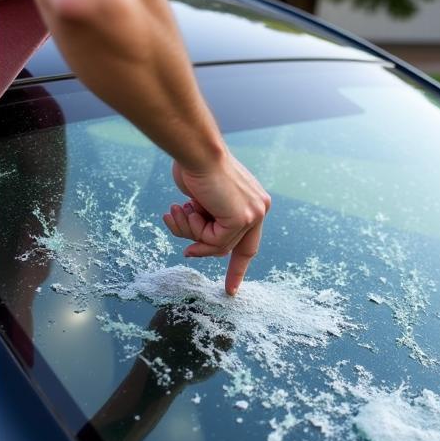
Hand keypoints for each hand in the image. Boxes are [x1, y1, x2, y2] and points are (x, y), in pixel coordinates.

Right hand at [162, 153, 270, 295]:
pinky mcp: (241, 218)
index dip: (239, 265)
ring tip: (179, 210)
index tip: (232, 288)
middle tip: (198, 263)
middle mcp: (260, 208)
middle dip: (216, 258)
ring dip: (192, 232)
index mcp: (254, 202)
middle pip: (236, 248)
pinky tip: (188, 209)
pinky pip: (213, 241)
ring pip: (218, 246)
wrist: (196, 151)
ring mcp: (253, 214)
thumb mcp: (205, 200)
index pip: (249, 241)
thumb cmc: (195, 168)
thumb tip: (201, 244)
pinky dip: (195, 229)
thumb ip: (211, 219)